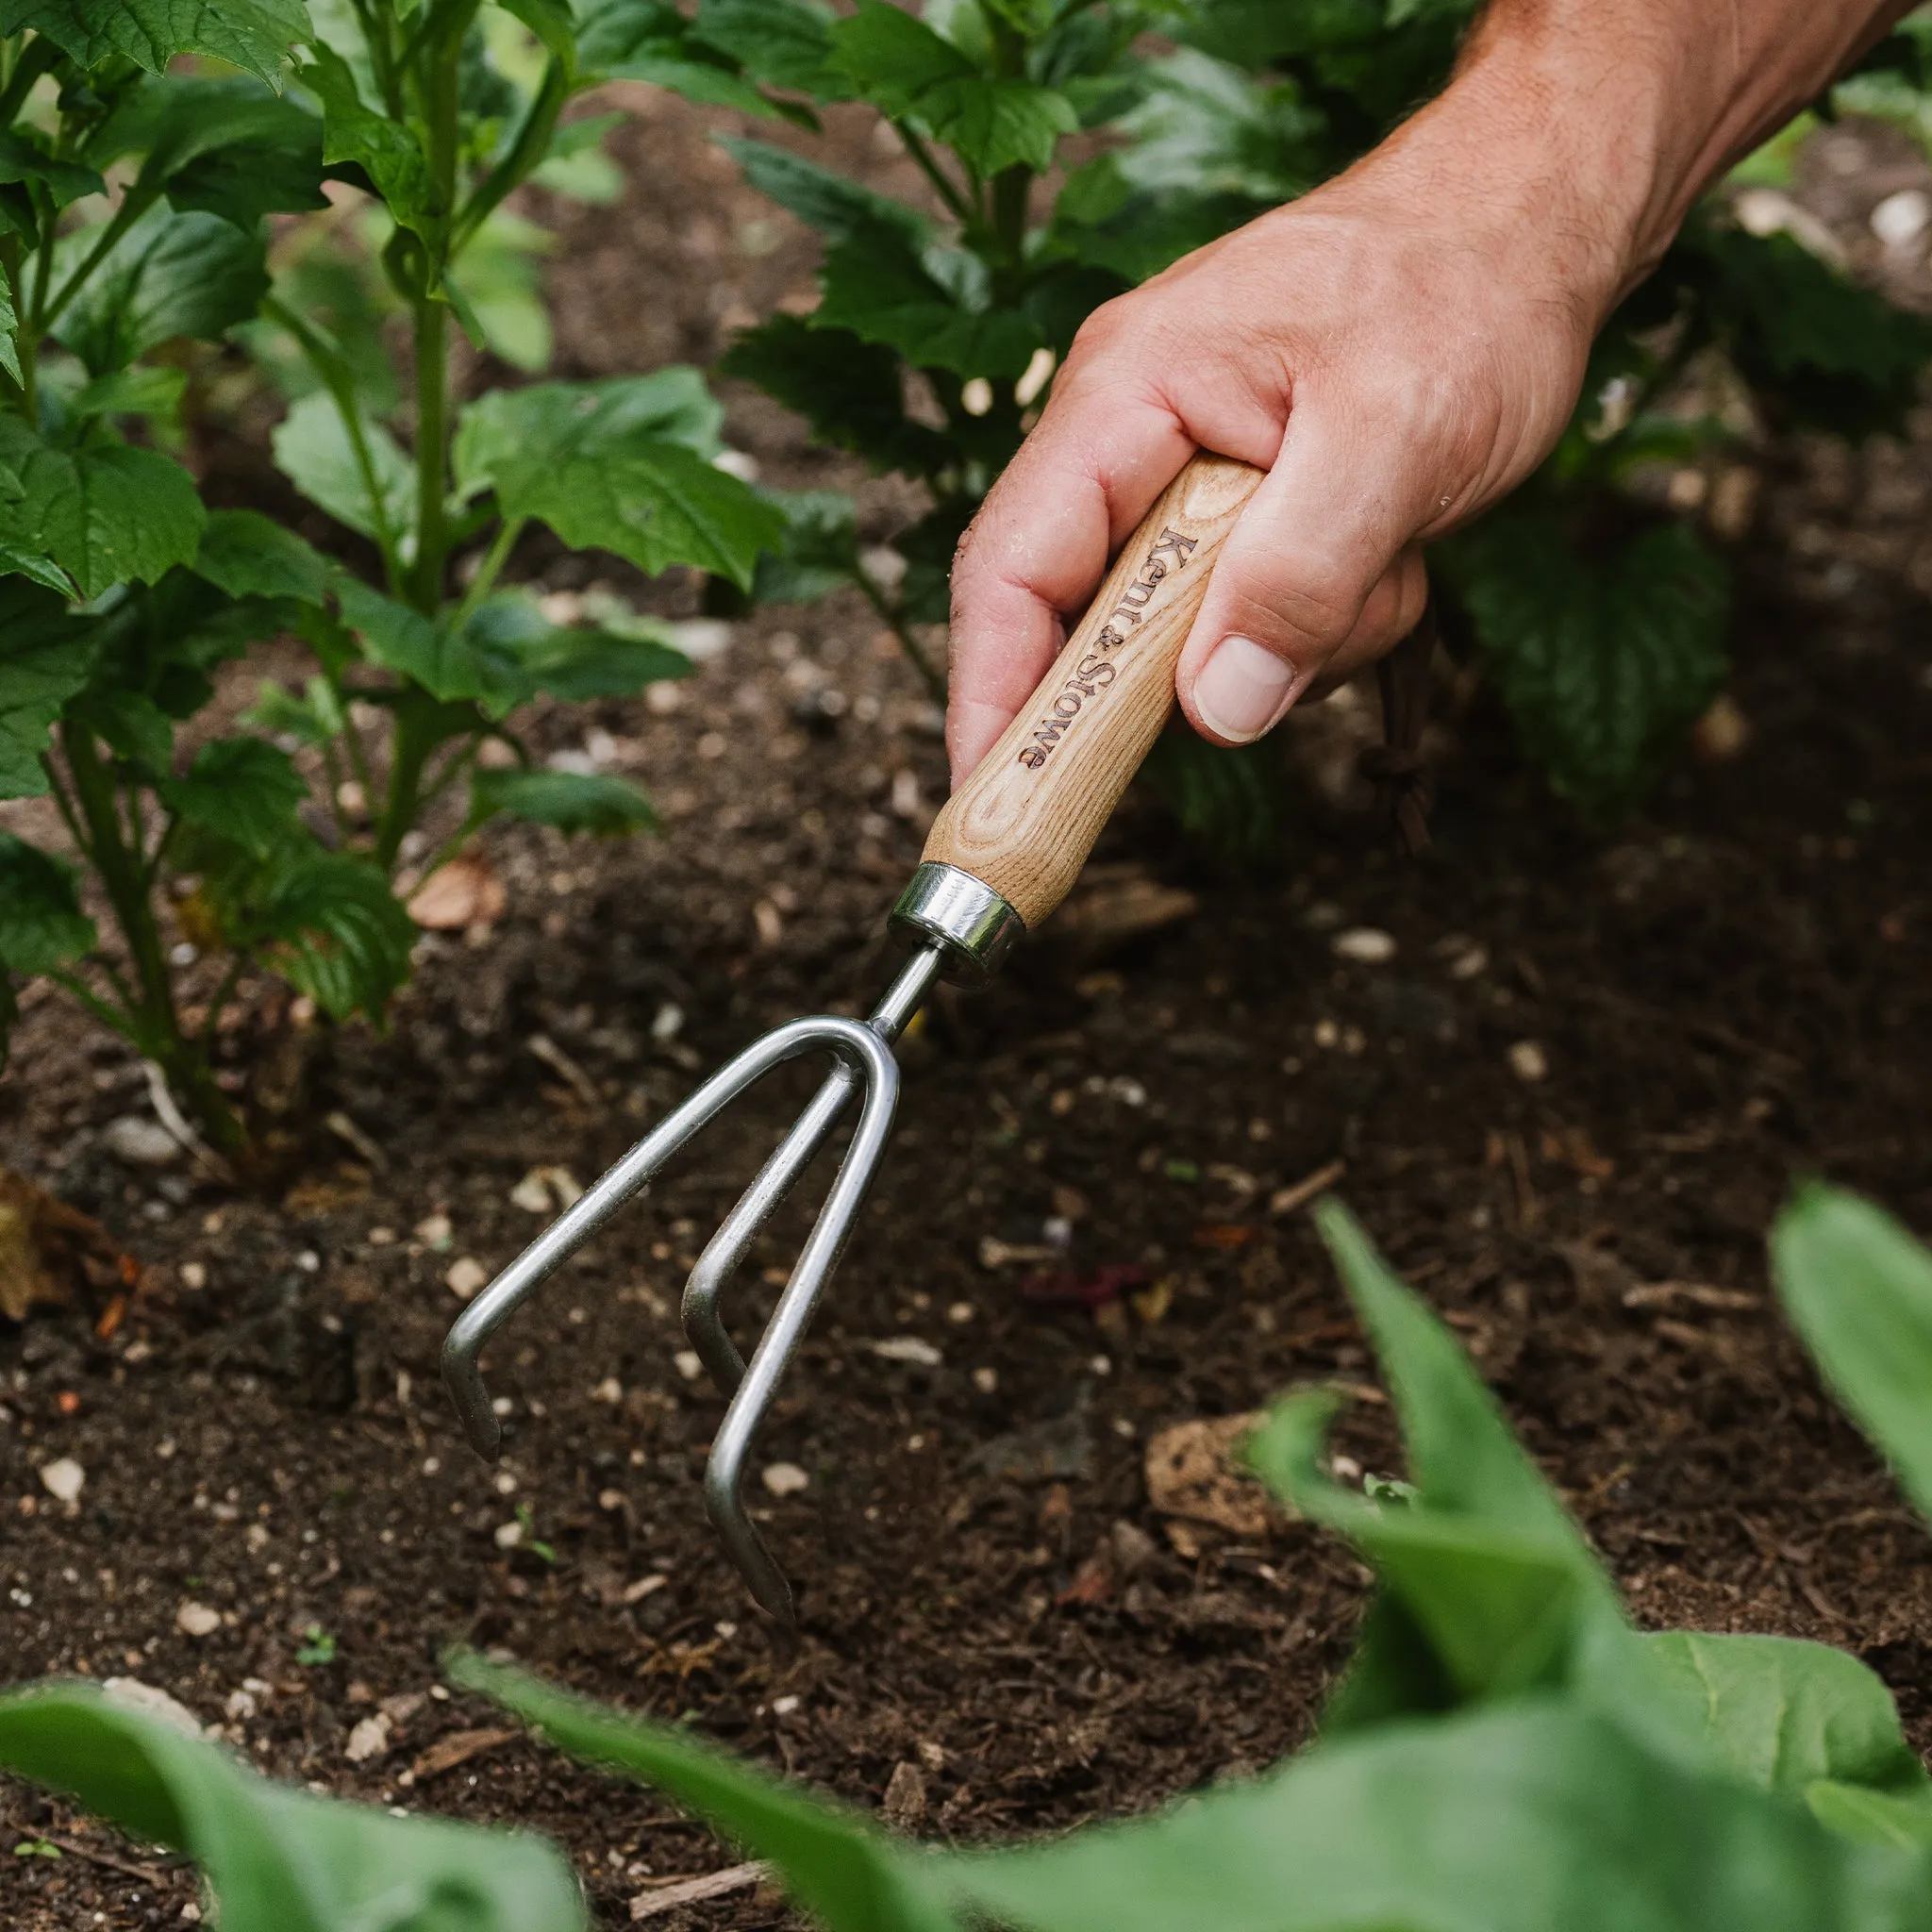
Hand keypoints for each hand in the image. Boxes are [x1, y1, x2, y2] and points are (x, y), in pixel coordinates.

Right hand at [945, 92, 1632, 781]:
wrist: (1535, 228)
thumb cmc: (1467, 288)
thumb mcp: (1398, 436)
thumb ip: (1299, 576)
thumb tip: (1214, 714)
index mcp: (1126, 393)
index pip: (1011, 568)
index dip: (991, 695)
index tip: (993, 802)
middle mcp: (1132, 440)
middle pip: (1093, 619)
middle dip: (1190, 670)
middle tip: (1288, 661)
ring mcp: (1184, 481)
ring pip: (1190, 640)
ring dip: (1291, 640)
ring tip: (1382, 564)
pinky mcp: (1241, 518)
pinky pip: (1253, 622)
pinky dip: (1327, 620)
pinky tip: (1389, 556)